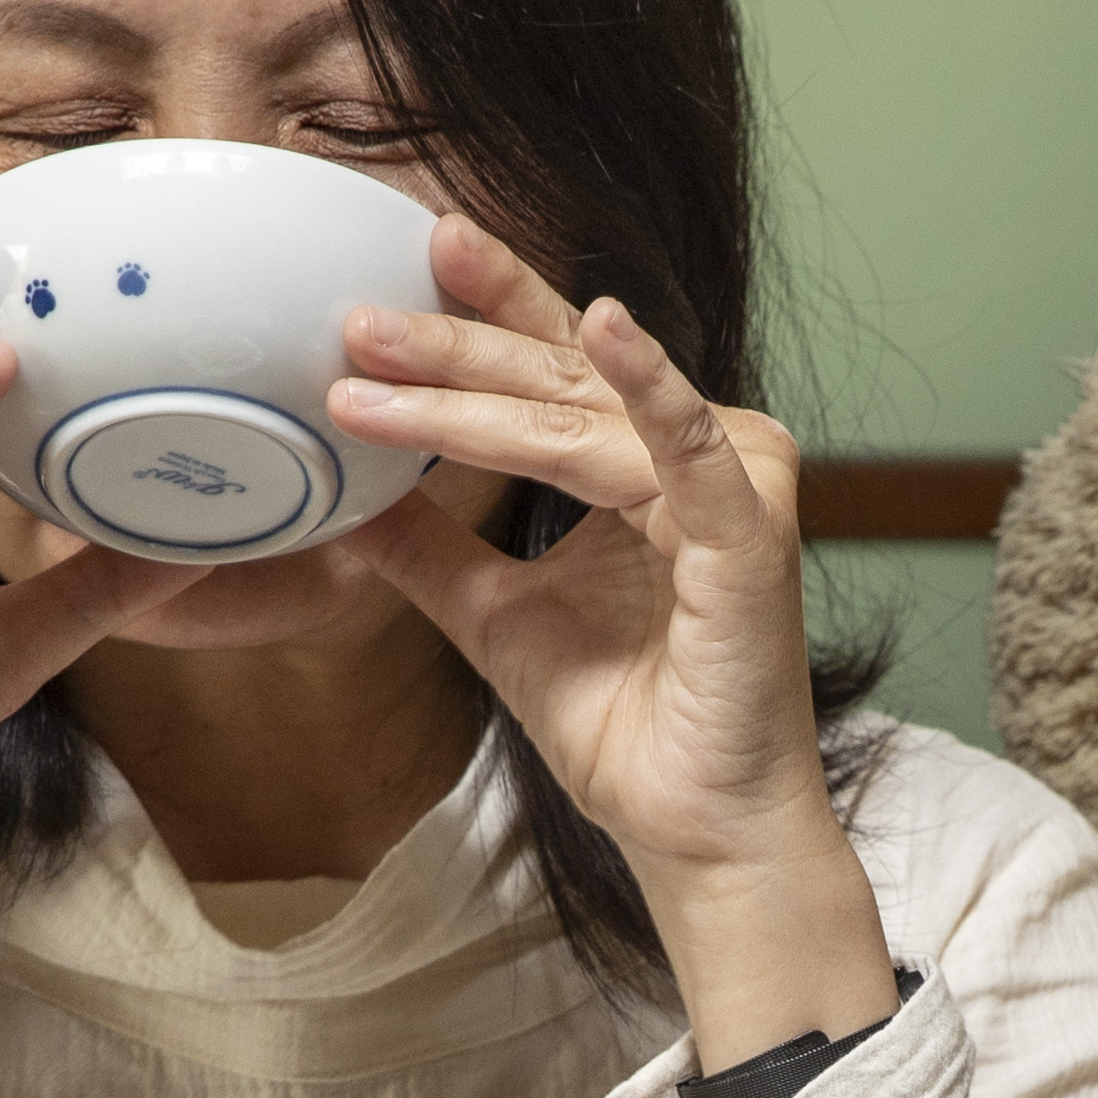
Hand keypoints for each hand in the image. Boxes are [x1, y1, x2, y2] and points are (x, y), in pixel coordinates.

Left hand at [328, 214, 896, 1067]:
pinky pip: (688, 445)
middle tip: (355, 316)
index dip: (474, 316)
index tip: (388, 272)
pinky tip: (608, 323)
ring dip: (476, 391)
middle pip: (555, 377)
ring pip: (583, 418)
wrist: (692, 826)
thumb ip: (430, 549)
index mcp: (641, 461)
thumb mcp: (492, 617)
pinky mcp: (753, 529)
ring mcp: (730, 482)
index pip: (547, 368)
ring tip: (381, 360)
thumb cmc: (624, 726)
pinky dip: (650, 384)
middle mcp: (694, 452)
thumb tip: (345, 495)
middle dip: (448, 345)